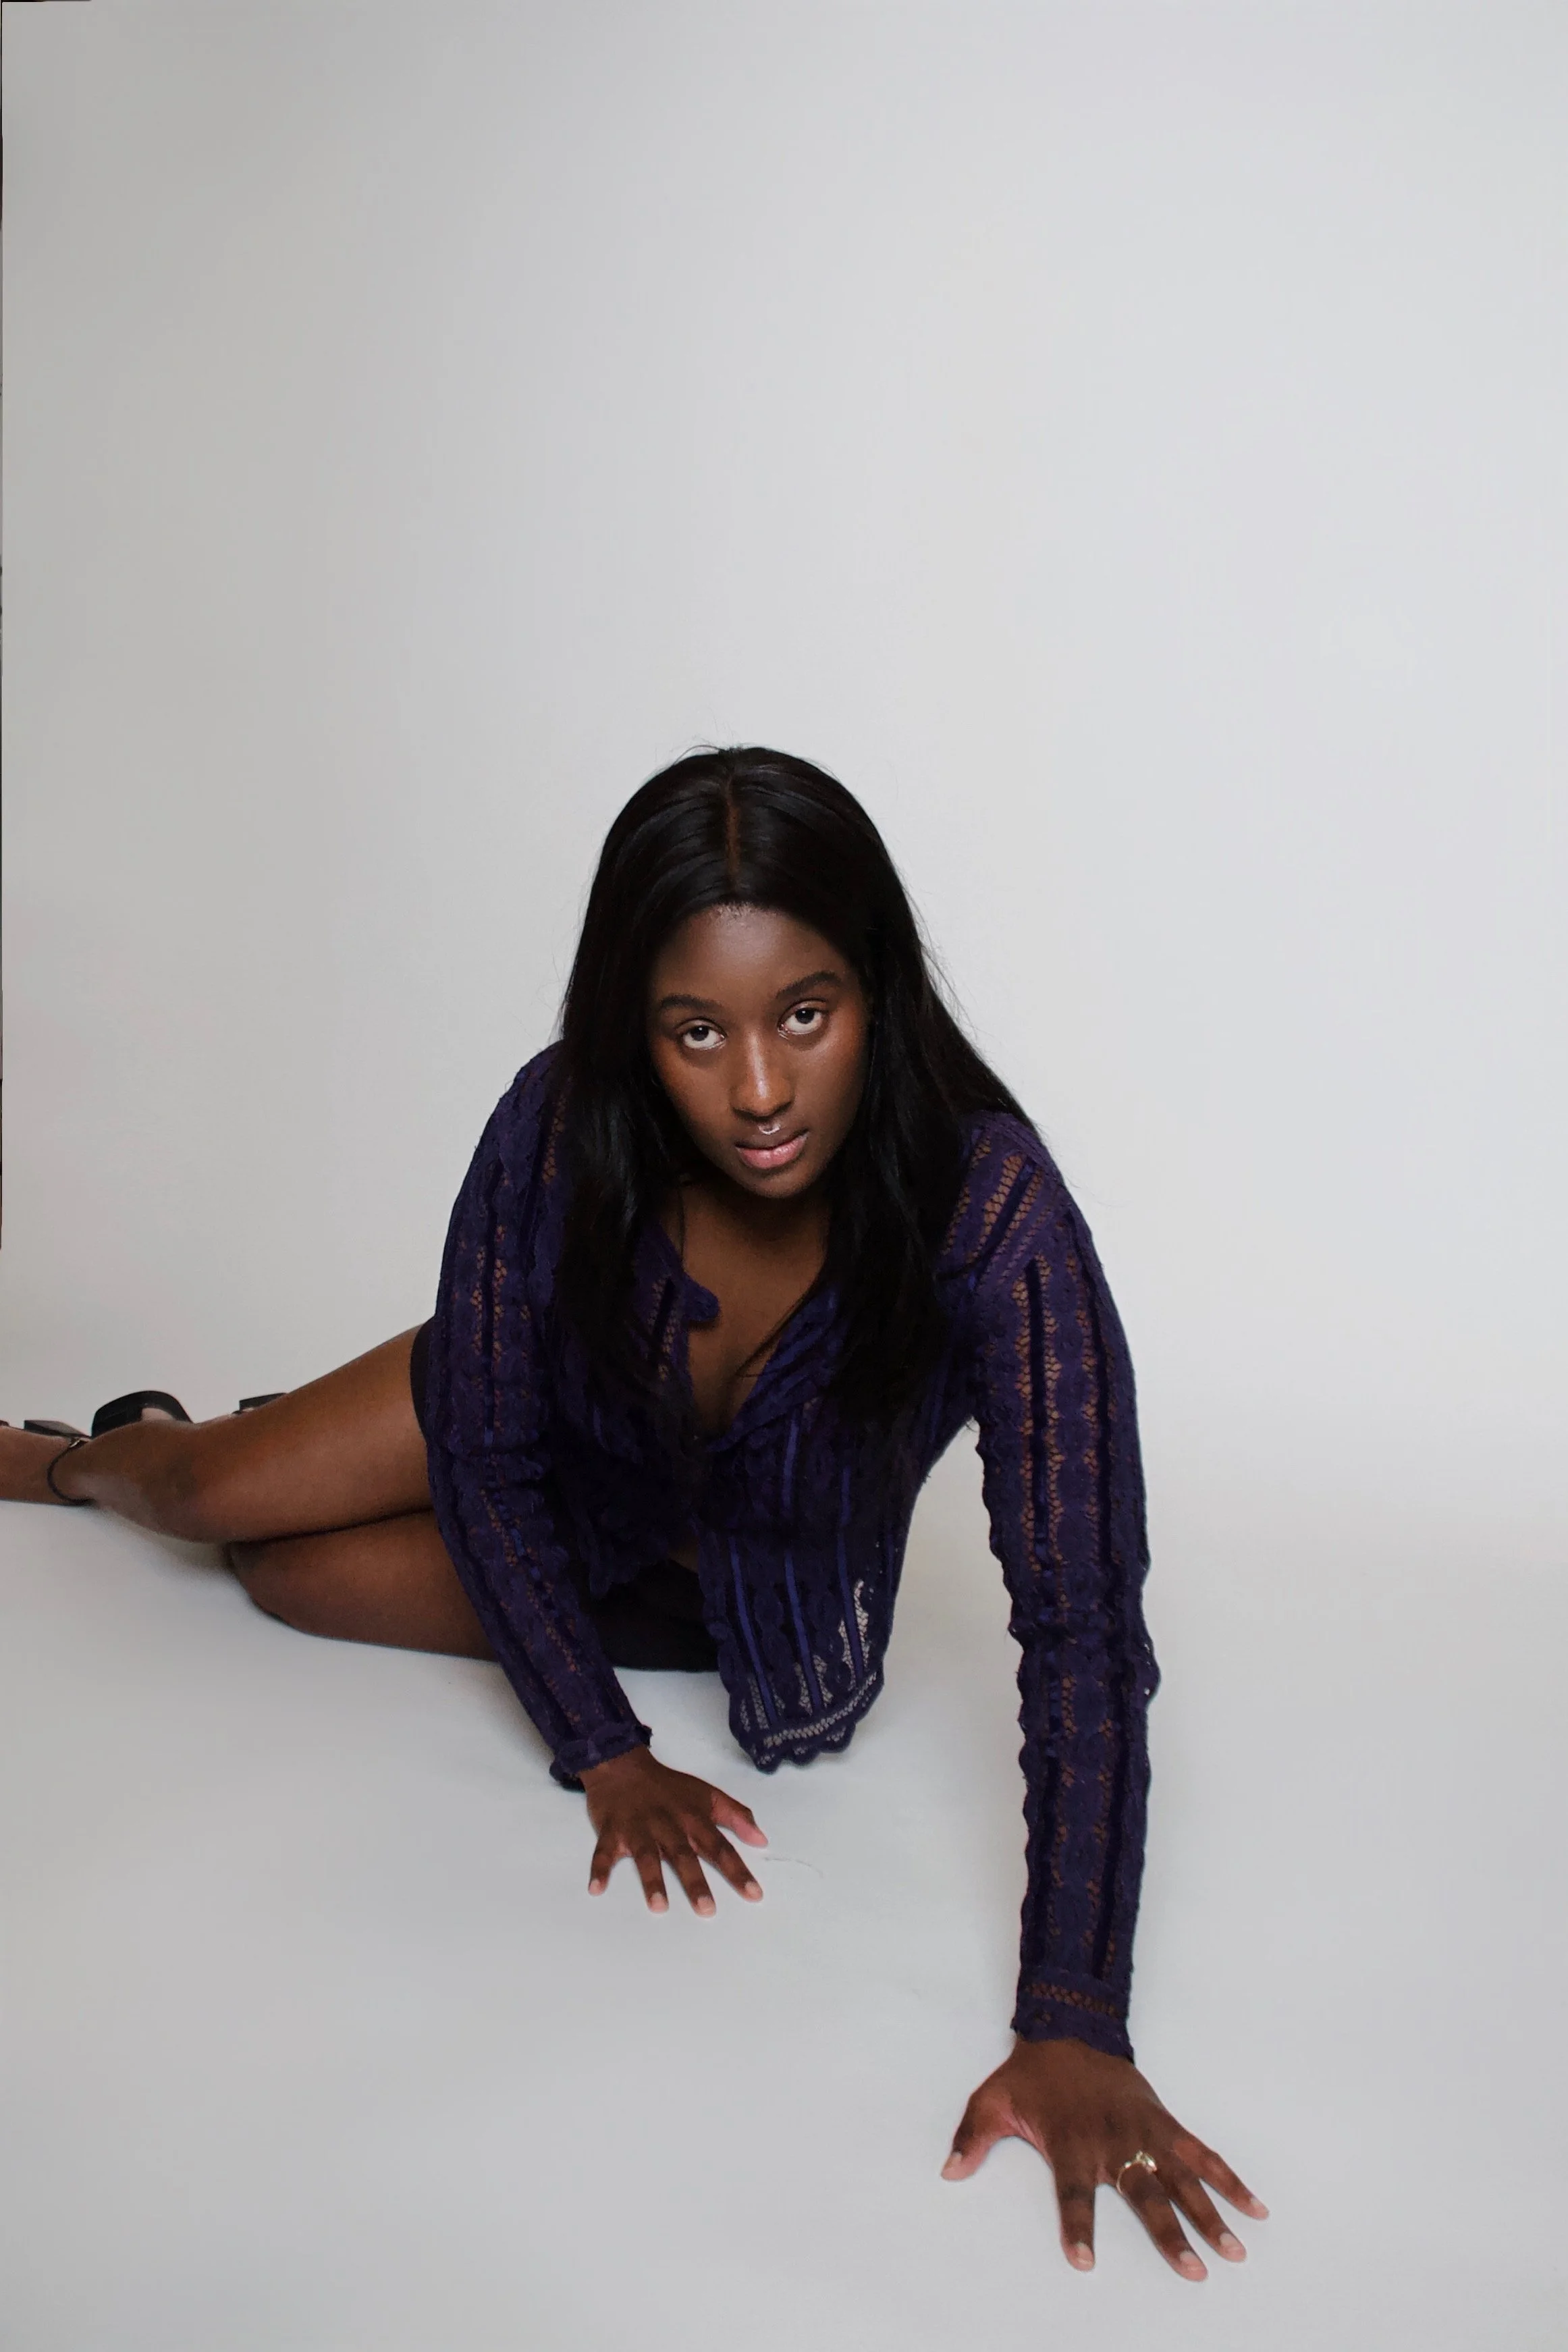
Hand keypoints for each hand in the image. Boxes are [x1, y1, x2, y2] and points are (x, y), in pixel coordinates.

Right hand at [581, 1746, 767, 1915]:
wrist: (623, 1765)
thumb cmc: (668, 1786)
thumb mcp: (707, 1794)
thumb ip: (736, 1815)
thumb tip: (762, 1840)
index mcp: (692, 1818)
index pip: (719, 1846)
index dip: (737, 1870)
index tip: (753, 1894)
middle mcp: (667, 1825)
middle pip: (683, 1855)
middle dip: (695, 1882)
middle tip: (707, 1909)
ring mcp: (638, 1828)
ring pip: (646, 1855)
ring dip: (652, 1880)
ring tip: (659, 1907)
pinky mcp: (611, 1831)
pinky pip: (604, 1851)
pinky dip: (599, 1869)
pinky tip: (596, 1888)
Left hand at [942, 2037, 1266, 2279]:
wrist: (1069, 2028)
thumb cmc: (1031, 2075)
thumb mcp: (992, 2101)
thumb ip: (970, 2137)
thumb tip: (948, 2172)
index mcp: (1071, 2143)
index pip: (1073, 2193)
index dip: (1077, 2225)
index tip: (1082, 2261)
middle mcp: (1112, 2142)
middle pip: (1144, 2196)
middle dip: (1169, 2234)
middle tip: (1193, 2271)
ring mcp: (1144, 2133)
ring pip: (1183, 2179)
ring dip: (1210, 2215)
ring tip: (1234, 2252)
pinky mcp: (1165, 2123)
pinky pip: (1203, 2153)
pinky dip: (1230, 2178)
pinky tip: (1255, 2205)